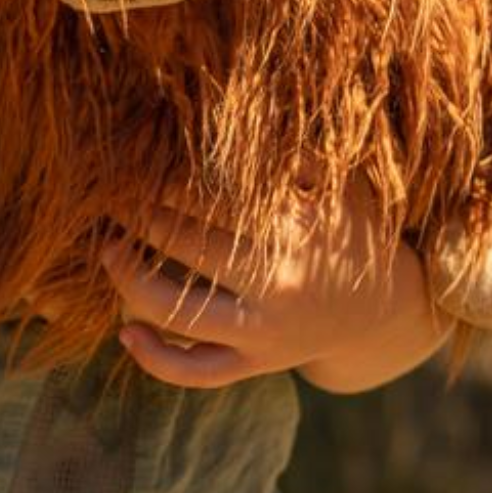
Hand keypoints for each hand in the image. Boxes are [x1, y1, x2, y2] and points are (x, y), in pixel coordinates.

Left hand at [99, 176, 446, 392]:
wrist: (386, 309)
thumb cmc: (353, 233)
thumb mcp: (338, 187)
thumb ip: (294, 156)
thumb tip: (243, 120)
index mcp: (292, 231)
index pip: (208, 200)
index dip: (164, 182)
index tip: (138, 164)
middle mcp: (274, 285)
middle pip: (184, 244)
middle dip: (139, 217)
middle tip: (108, 196)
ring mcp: (262, 332)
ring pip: (177, 310)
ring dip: (129, 277)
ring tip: (105, 250)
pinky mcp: (256, 366)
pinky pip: (197, 372)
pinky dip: (155, 360)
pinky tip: (123, 332)